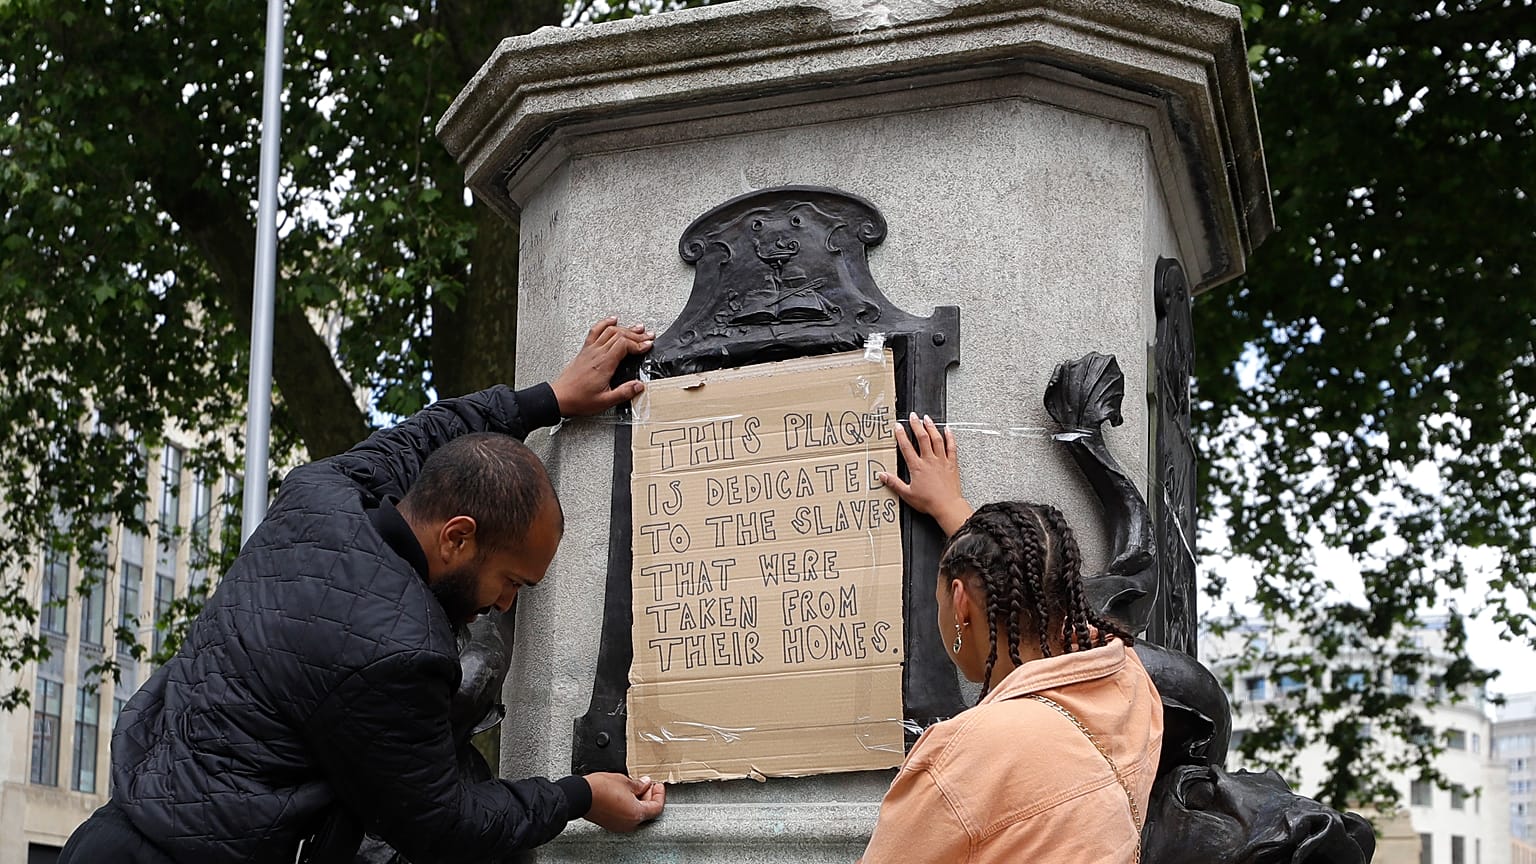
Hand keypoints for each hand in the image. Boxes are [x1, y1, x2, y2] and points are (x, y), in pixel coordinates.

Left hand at [550, 317, 653, 416]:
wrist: (559, 398)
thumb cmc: (578, 399)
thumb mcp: (605, 401)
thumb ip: (624, 393)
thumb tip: (639, 385)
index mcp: (604, 364)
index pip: (624, 344)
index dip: (639, 343)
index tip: (648, 345)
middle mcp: (597, 353)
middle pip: (619, 335)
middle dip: (637, 335)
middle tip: (649, 336)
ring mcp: (590, 350)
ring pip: (609, 331)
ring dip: (625, 328)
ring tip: (638, 328)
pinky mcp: (585, 351)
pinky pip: (595, 331)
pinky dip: (605, 323)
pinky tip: (612, 320)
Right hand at [583, 772, 664, 831]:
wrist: (580, 795)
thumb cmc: (600, 789)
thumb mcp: (625, 781)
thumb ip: (639, 784)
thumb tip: (645, 783)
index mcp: (636, 813)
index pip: (657, 806)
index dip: (659, 794)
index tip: (658, 785)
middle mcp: (629, 823)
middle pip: (647, 811)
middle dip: (649, 796)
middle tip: (647, 784)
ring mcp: (619, 825)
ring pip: (636, 814)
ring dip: (639, 801)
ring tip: (635, 787)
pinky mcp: (610, 823)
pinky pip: (626, 815)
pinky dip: (629, 806)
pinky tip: (625, 795)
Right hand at [877, 412, 972, 535]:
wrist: (947, 506)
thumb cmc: (929, 502)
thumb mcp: (907, 494)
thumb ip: (894, 483)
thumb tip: (882, 476)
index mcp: (917, 467)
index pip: (907, 447)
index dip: (901, 435)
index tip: (898, 426)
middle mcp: (929, 461)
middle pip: (922, 438)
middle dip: (916, 425)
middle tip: (913, 416)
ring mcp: (941, 460)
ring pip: (936, 439)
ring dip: (931, 427)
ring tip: (927, 418)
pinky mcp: (952, 463)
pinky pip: (951, 446)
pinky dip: (950, 437)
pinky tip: (947, 430)